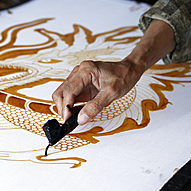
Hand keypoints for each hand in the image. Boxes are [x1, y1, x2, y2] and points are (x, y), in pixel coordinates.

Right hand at [52, 20, 174, 124]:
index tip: (68, 119)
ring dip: (66, 107)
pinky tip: (77, 113)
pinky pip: (71, 95)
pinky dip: (71, 105)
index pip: (68, 91)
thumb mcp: (111, 93)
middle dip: (63, 108)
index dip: (66, 107)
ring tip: (73, 118)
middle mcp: (79, 72)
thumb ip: (94, 107)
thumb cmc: (123, 76)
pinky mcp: (81, 84)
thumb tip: (81, 118)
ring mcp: (79, 78)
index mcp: (85, 70)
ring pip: (63, 94)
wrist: (130, 70)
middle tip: (69, 121)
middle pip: (61, 92)